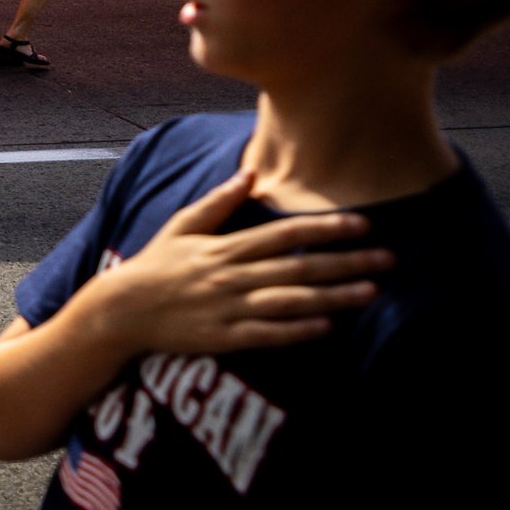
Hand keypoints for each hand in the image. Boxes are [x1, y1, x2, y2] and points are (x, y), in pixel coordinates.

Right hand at [82, 170, 392, 356]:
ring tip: (371, 291)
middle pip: (299, 266)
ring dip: (334, 296)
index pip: (285, 233)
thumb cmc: (154, 266)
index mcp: (226, 247)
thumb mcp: (182, 225)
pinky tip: (327, 326)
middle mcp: (232, 276)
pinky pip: (267, 334)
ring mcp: (229, 308)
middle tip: (388, 258)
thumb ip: (219, 200)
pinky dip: (298, 330)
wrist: (121, 311)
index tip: (363, 223)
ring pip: (291, 301)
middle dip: (347, 261)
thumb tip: (250, 171)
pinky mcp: (223, 338)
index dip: (326, 228)